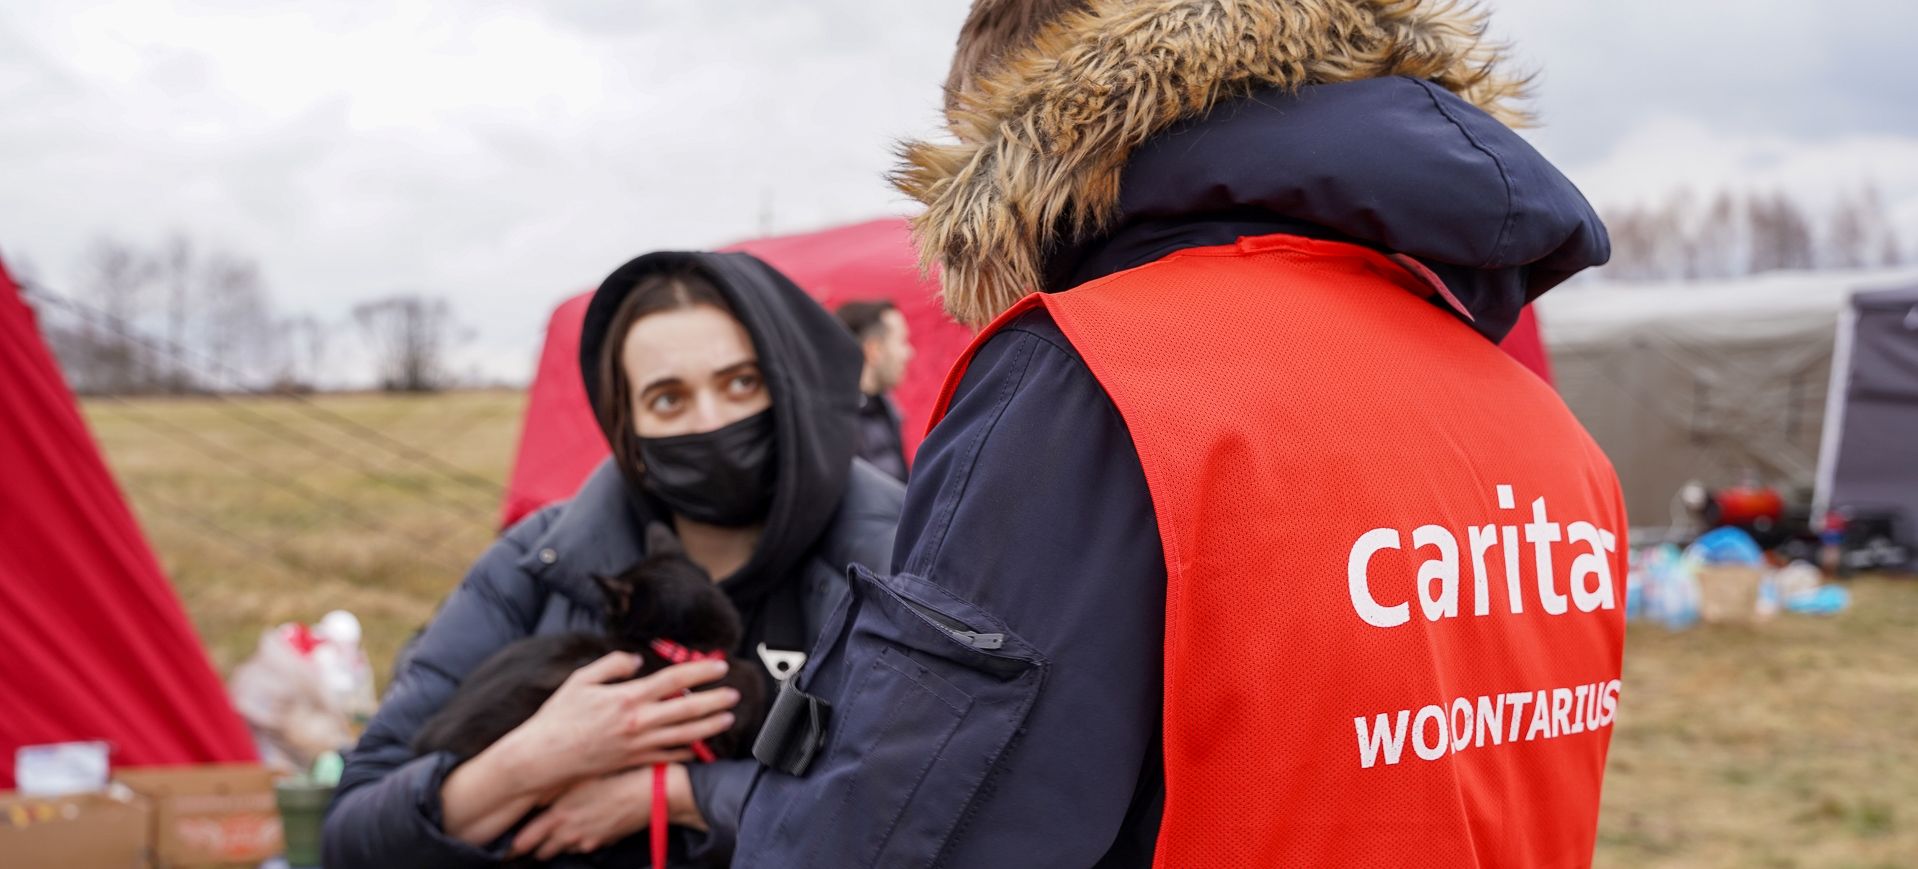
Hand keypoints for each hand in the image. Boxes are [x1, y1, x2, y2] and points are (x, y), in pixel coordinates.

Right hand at [492, 652, 739, 792]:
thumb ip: (611, 665)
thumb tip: (634, 660)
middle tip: (735, 693)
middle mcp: (637, 722)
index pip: (673, 680)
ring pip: (683, 735)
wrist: (543, 758)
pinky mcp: (632, 762)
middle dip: (715, 700)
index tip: (718, 665)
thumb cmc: (558, 717)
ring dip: (709, 726)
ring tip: (728, 718)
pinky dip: (685, 752)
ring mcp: (637, 745)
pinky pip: (666, 758)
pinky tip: (698, 748)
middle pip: (687, 709)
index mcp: (627, 698)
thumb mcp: (581, 680)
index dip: (699, 671)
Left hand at [509, 766, 655, 859]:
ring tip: (556, 836)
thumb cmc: (616, 777)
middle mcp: (570, 832)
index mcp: (560, 813)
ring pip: (564, 850)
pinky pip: (584, 847)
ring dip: (558, 845)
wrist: (650, 793)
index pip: (527, 838)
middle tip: (528, 845)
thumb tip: (537, 797)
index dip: (517, 844)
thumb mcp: (582, 777)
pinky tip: (583, 828)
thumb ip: (555, 789)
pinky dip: (580, 841)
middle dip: (536, 848)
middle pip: (543, 851)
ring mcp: (587, 841)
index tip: (511, 846)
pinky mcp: (603, 842)